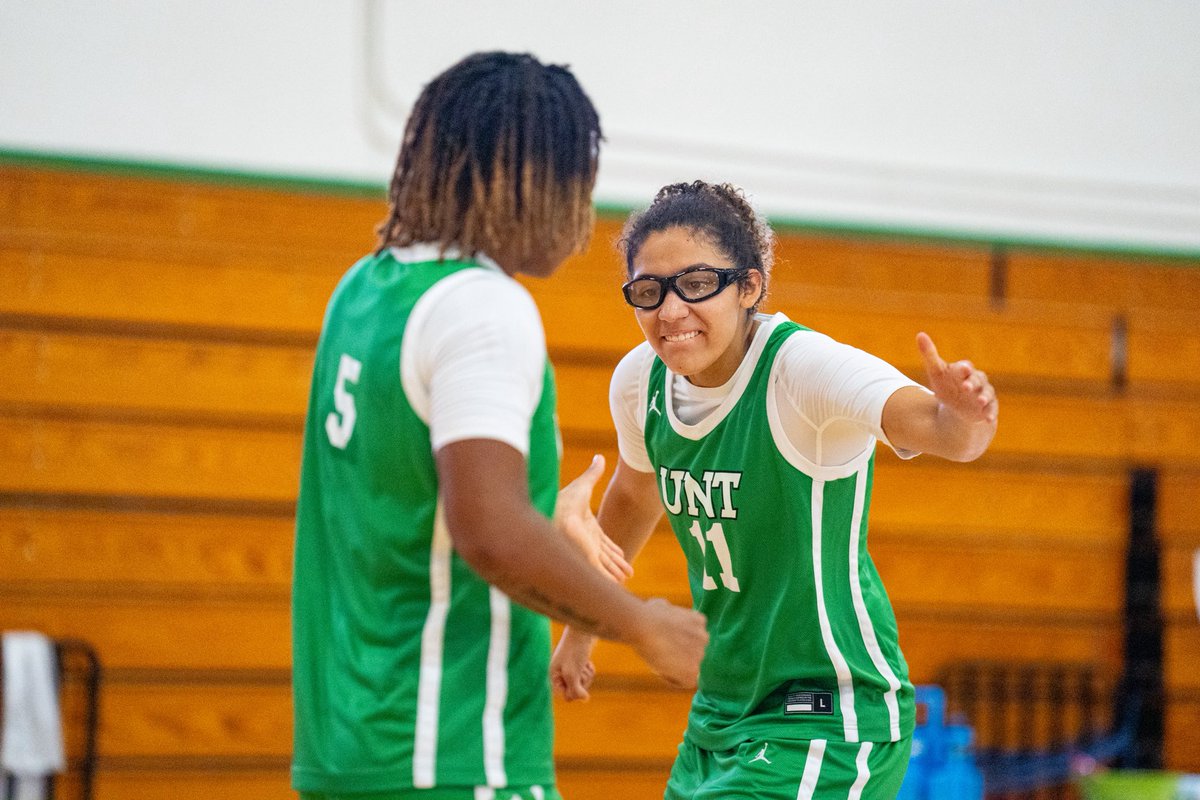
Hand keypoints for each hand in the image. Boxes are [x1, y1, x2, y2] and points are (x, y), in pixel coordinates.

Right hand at [551, 627, 598, 701]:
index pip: (565, 696)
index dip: (574, 692)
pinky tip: (587, 661)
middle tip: (580, 668)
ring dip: (587, 674)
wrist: (583, 629)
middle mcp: (561, 673)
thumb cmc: (575, 650)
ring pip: (582, 682)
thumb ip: (576, 690)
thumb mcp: (572, 673)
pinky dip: (589, 669)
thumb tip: (585, 699)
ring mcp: (570, 667)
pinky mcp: (579, 662)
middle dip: (582, 681)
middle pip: (576, 690)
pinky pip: (587, 674)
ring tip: (584, 663)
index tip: (577, 681)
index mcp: (554, 675)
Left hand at [555, 455, 633, 582]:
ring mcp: (586, 552)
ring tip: (625, 580)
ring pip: (604, 566)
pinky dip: (608, 581)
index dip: (612, 548)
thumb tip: (599, 457)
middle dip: (616, 565)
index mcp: (586, 527)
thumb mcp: (583, 486)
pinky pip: (600, 574)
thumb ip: (593, 474)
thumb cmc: (564, 499)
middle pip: (605, 556)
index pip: (603, 541)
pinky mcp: (586, 560)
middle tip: (627, 574)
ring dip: (615, 574)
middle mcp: (586, 542)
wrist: (555, 513)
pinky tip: (615, 588)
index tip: (622, 555)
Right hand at [630, 598, 707, 688]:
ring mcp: (700, 654)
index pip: (694, 640)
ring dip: (675, 668)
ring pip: (689, 668)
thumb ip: (669, 612)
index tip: (664, 644)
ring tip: (657, 661)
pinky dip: (672, 680)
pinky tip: (659, 669)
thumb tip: (664, 608)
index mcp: (700, 621)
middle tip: (660, 654)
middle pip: (693, 654)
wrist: (644, 626)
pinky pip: (684, 682)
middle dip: (679, 656)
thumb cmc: (648, 614)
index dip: (677, 644)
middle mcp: (704, 638)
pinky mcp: (692, 671)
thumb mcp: (663, 606)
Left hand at [916, 332, 997, 425]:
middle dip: (973, 382)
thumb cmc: (947, 385)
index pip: (965, 367)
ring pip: (987, 394)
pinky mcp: (988, 408)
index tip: (962, 368)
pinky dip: (990, 414)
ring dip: (984, 397)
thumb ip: (929, 354)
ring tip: (980, 401)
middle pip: (977, 379)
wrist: (958, 407)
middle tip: (966, 387)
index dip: (964, 368)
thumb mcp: (936, 372)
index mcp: (964, 370)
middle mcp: (977, 380)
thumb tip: (920, 334)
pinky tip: (988, 419)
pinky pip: (991, 410)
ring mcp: (983, 394)